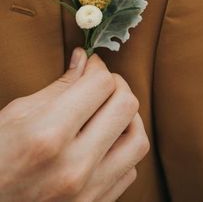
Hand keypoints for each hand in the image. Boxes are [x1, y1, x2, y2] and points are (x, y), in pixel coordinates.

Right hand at [0, 48, 149, 201]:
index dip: (98, 67)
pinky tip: (105, 140)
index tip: (92, 65)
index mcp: (49, 134)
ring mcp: (88, 191)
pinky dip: (122, 148)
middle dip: (117, 85)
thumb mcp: (18, 114)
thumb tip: (84, 59)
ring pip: (138, 139)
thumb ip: (58, 87)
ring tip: (110, 111)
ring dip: (128, 117)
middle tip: (102, 83)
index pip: (101, 84)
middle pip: (126, 106)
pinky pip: (129, 169)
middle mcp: (74, 165)